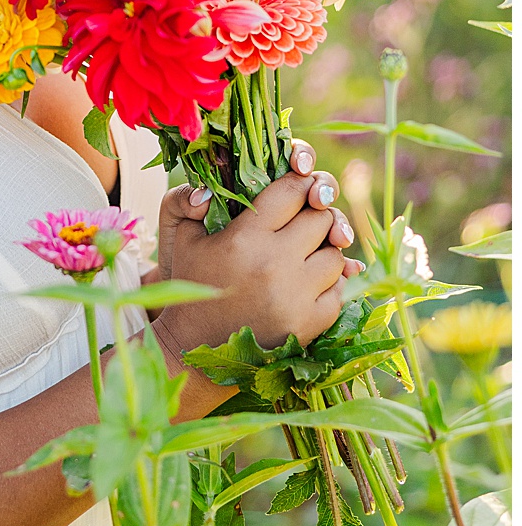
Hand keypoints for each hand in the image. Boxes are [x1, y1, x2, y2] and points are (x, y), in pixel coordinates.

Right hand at [155, 142, 357, 354]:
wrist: (196, 344)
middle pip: (321, 218)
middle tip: (305, 219)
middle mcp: (274, 263)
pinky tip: (312, 280)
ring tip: (307, 253)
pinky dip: (331, 282)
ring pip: (336, 254)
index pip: (291, 191)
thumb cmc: (195, 283)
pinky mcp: (310, 323)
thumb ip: (194, 200)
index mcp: (245, 237)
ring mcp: (296, 295)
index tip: (301, 182)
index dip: (300, 181)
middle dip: (315, 213)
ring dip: (325, 249)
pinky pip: (340, 289)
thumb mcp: (185, 237)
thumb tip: (214, 183)